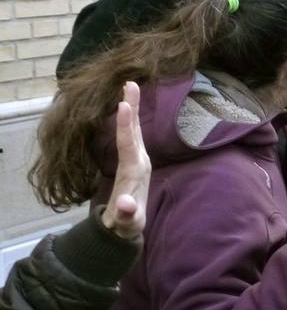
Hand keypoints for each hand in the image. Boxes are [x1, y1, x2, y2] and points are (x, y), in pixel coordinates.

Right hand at [101, 81, 150, 239]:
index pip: (129, 145)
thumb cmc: (126, 223)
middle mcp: (139, 161)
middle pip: (135, 130)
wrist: (130, 226)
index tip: (123, 105)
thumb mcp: (125, 221)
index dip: (125, 126)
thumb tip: (124, 205)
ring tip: (129, 87)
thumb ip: (125, 214)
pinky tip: (127, 106)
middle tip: (130, 83)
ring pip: (135, 130)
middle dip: (133, 107)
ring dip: (132, 108)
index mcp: (135, 171)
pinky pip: (130, 134)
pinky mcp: (134, 159)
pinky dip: (128, 119)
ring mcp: (138, 159)